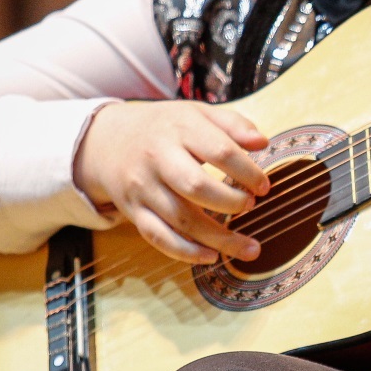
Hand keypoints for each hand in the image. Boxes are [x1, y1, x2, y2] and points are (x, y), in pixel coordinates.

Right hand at [74, 102, 270, 263]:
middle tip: (250, 206)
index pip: (220, 151)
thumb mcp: (196, 113)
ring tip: (250, 248)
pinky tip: (211, 257)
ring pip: (181, 219)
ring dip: (219, 238)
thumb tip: (262, 143)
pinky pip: (158, 237)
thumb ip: (233, 124)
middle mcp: (158, 159)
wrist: (106, 142)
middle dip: (231, 202)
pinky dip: (186, 252)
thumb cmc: (164, 128)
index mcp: (179, 130)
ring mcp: (143, 188)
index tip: (264, 186)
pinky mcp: (133, 211)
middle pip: (196, 187)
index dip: (248, 172)